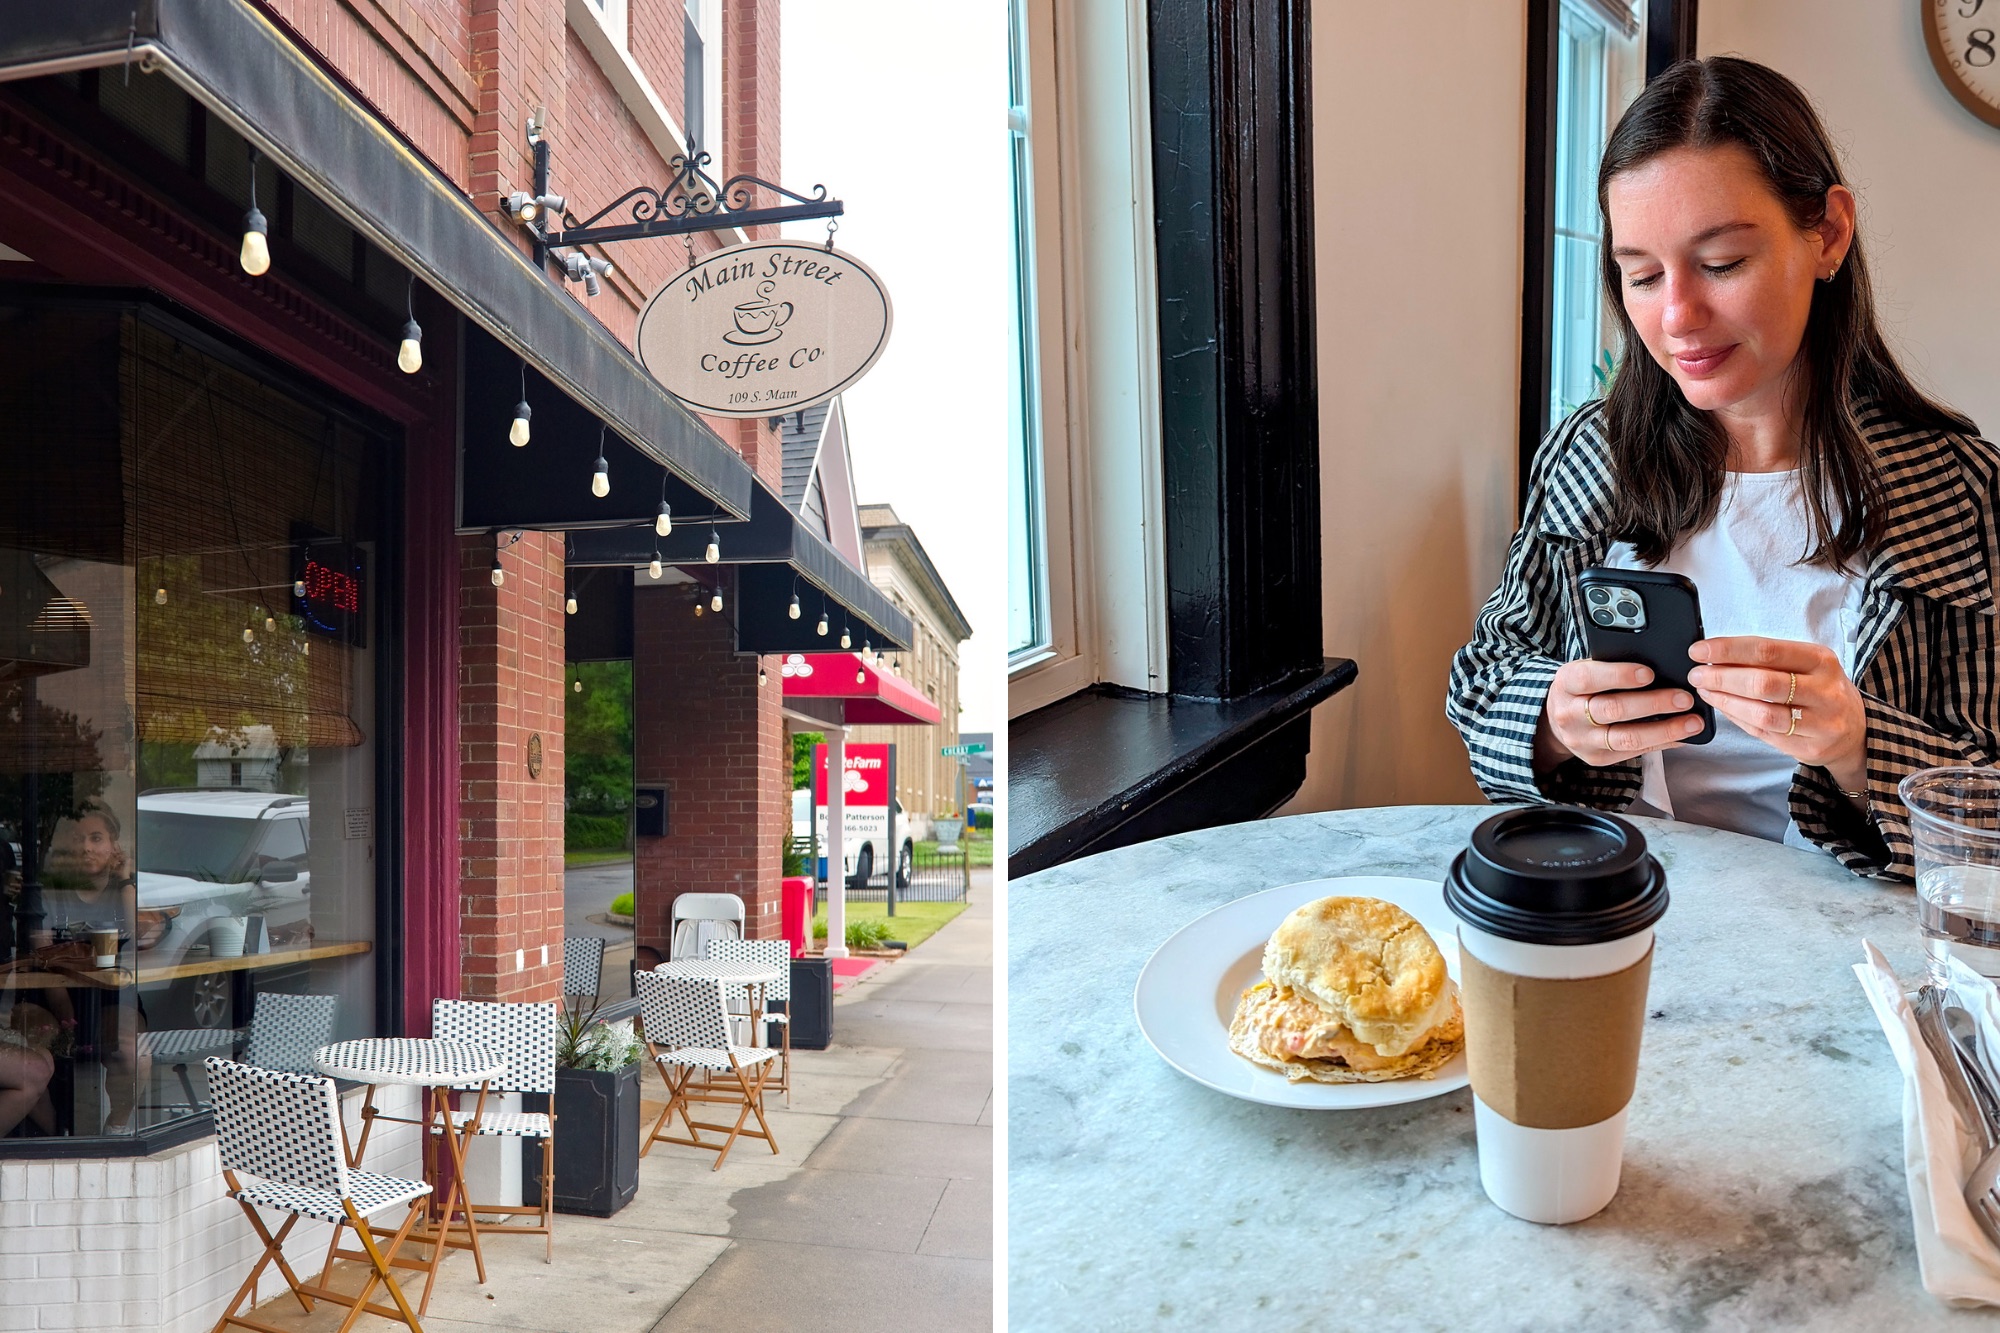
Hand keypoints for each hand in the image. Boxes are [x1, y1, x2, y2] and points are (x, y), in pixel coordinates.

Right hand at [1537, 658, 1703, 769]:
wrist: (1557, 720)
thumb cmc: (1581, 689)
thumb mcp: (1584, 670)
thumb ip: (1610, 665)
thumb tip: (1658, 662)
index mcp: (1565, 685)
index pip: (1588, 678)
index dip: (1619, 675)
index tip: (1649, 673)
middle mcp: (1570, 715)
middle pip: (1612, 709)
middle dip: (1653, 703)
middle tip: (1684, 698)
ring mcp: (1583, 740)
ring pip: (1627, 737)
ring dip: (1664, 729)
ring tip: (1692, 722)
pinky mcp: (1597, 758)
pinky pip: (1634, 753)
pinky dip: (1662, 743)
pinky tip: (1682, 735)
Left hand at [1687, 636, 1867, 791]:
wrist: (1855, 729)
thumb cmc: (1819, 688)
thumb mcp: (1806, 664)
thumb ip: (1767, 659)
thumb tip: (1715, 654)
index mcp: (1821, 660)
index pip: (1767, 650)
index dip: (1728, 650)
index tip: (1699, 651)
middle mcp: (1825, 690)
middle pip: (1763, 683)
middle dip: (1722, 678)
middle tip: (1697, 675)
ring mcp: (1820, 723)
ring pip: (1762, 713)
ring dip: (1726, 702)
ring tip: (1705, 692)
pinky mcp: (1809, 748)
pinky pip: (1763, 733)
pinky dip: (1737, 719)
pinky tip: (1722, 708)